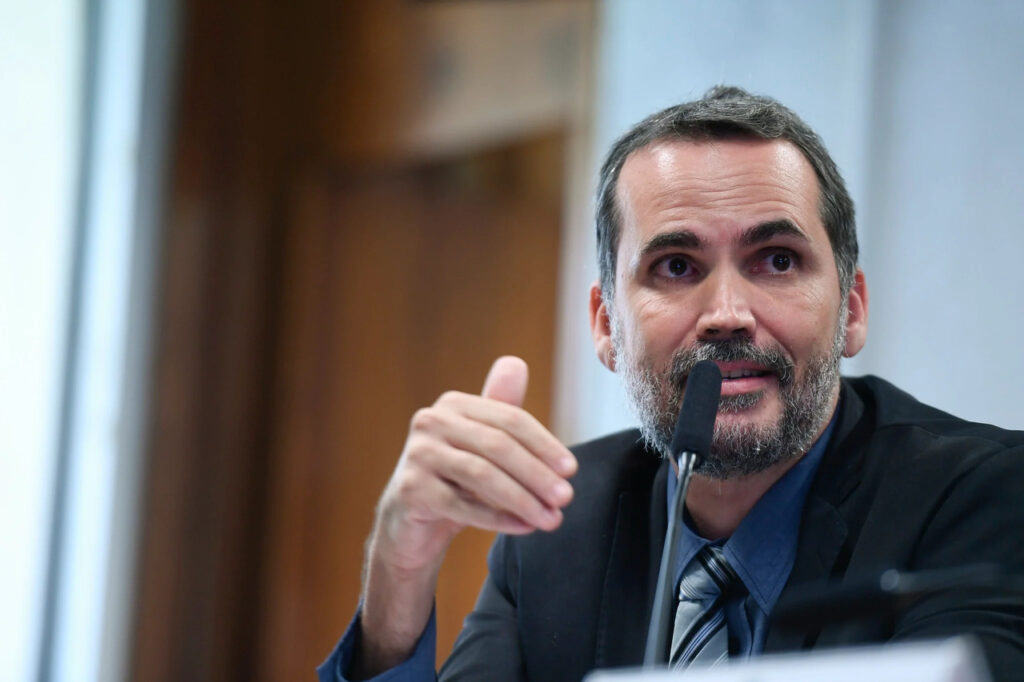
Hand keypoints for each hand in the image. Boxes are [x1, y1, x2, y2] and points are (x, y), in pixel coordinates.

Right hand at [354, 357, 576, 676]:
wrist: (411, 524)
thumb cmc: (454, 481)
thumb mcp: (481, 445)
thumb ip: (502, 411)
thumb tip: (517, 364)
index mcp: (454, 404)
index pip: (510, 419)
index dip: (544, 444)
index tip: (570, 469)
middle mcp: (431, 422)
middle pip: (498, 446)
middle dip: (537, 474)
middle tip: (565, 497)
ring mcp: (417, 454)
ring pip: (482, 475)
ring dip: (523, 499)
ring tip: (550, 519)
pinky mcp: (411, 489)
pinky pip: (463, 506)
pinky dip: (498, 518)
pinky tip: (524, 527)